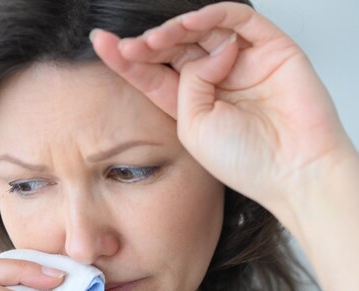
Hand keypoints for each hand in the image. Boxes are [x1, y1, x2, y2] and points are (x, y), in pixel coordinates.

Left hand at [90, 1, 355, 217]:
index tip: (103, 44)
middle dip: (149, 43)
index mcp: (191, 102)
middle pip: (174, 48)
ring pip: (202, 30)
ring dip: (175, 29)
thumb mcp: (192, 126)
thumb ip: (188, 85)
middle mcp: (215, 79)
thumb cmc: (244, 160)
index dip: (128, 58)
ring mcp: (242, 62)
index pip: (154, 73)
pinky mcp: (270, 48)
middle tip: (131, 46)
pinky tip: (192, 26)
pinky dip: (212, 17)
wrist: (291, 170)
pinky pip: (238, 19)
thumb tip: (210, 52)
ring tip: (157, 39)